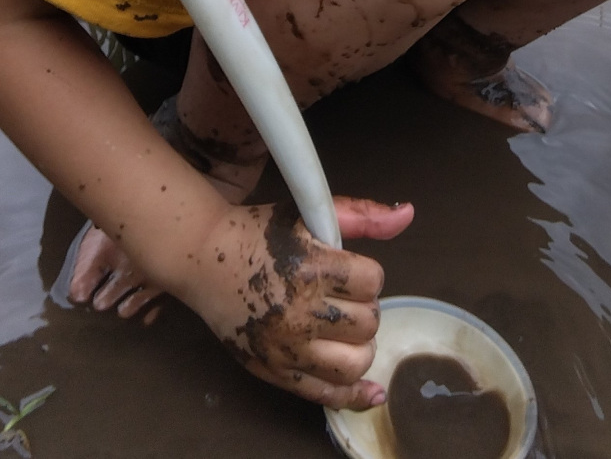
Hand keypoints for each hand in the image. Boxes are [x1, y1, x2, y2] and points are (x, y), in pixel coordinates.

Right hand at [180, 196, 413, 408]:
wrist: (202, 258)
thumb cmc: (257, 233)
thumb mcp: (306, 213)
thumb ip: (361, 215)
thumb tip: (408, 213)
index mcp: (311, 268)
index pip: (372, 281)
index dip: (366, 273)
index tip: (348, 269)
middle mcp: (301, 312)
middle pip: (368, 323)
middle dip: (363, 307)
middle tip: (342, 297)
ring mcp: (287, 348)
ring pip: (355, 364)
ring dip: (360, 346)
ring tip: (346, 330)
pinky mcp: (275, 372)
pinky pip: (327, 396)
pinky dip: (355, 396)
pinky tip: (372, 390)